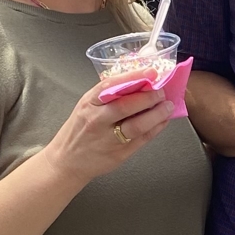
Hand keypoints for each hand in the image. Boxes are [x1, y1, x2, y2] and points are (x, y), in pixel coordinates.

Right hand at [41, 70, 173, 187]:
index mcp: (89, 104)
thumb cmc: (79, 129)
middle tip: (162, 91)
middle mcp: (97, 121)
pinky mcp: (119, 154)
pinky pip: (142, 140)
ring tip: (167, 106)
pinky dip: (156, 128)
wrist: (66, 162)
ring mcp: (108, 140)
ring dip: (157, 114)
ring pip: (137, 126)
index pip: (111, 86)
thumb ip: (109, 93)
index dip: (134, 77)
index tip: (151, 71)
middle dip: (149, 97)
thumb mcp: (87, 105)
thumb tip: (139, 79)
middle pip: (126, 106)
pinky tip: (163, 120)